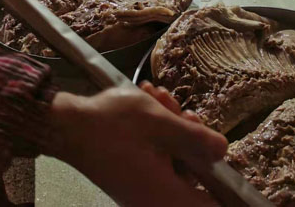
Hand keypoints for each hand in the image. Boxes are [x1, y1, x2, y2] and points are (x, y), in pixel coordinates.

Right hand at [47, 84, 226, 206]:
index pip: (211, 206)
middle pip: (193, 174)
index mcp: (166, 196)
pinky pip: (158, 158)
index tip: (226, 163)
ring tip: (158, 98)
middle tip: (180, 109)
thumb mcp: (161, 123)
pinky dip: (159, 134)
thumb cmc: (112, 123)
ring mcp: (144, 190)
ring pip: (175, 160)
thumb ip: (196, 138)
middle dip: (191, 137)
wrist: (68, 124)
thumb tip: (223, 150)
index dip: (226, 189)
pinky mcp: (135, 178)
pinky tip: (150, 105)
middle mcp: (156, 200)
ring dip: (173, 128)